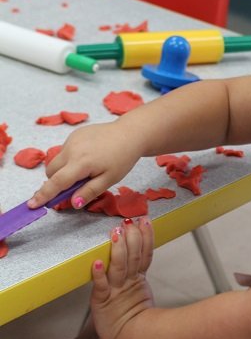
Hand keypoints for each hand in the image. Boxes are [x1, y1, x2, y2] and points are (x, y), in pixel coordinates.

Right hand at [27, 121, 141, 208]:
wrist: (130, 133)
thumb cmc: (122, 158)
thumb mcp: (109, 180)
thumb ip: (89, 192)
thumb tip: (72, 203)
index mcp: (81, 162)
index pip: (57, 182)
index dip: (43, 195)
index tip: (31, 205)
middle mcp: (72, 149)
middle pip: (51, 171)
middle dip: (56, 182)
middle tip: (75, 186)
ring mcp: (72, 139)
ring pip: (56, 161)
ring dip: (63, 170)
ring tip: (87, 170)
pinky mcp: (74, 134)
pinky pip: (65, 151)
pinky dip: (70, 159)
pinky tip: (89, 157)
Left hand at [91, 217, 154, 338]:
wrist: (130, 338)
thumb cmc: (132, 315)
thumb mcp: (140, 289)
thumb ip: (140, 269)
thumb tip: (142, 246)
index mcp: (138, 278)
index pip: (145, 254)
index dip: (146, 237)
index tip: (145, 220)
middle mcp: (128, 282)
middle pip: (133, 257)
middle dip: (132, 238)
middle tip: (130, 221)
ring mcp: (116, 291)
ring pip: (119, 267)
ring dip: (118, 249)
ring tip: (116, 232)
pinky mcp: (102, 301)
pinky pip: (101, 286)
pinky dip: (99, 274)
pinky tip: (96, 262)